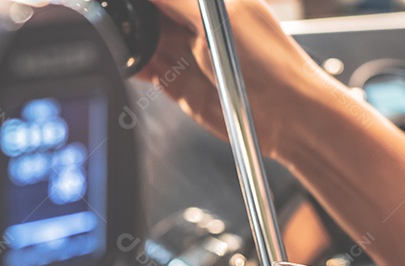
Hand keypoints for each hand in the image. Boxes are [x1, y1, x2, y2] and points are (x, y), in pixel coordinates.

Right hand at [136, 0, 327, 159]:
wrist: (286, 116)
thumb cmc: (270, 64)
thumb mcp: (217, 20)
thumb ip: (178, 1)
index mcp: (210, 1)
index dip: (144, 2)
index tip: (125, 3)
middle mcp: (197, 24)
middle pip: (151, 13)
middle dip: (133, 17)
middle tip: (119, 18)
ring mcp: (188, 55)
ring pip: (145, 40)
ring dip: (131, 40)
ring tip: (124, 40)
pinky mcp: (181, 85)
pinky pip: (148, 70)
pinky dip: (135, 65)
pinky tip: (130, 61)